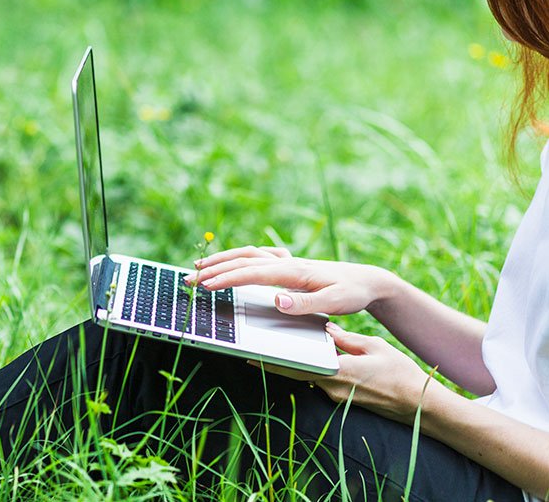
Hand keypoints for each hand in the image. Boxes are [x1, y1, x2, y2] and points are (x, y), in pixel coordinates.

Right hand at [185, 245, 399, 315]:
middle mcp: (286, 262)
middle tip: (189, 280)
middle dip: (213, 269)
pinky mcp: (289, 265)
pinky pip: (257, 256)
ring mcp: (286, 261)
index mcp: (293, 271)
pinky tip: (232, 264)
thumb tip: (277, 300)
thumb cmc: (352, 293)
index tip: (205, 287)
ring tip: (199, 268)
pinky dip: (239, 258)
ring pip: (246, 254)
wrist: (368, 280)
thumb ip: (306, 305)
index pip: (251, 273)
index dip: (226, 279)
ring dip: (222, 260)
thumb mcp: (335, 303)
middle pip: (242, 259)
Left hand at [259, 323, 441, 423]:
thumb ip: (347, 339)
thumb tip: (326, 329)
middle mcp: (334, 388)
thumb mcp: (374, 347)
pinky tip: (311, 359)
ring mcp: (338, 396)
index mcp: (340, 372)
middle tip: (254, 352)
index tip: (253, 356)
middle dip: (278, 362)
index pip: (298, 367)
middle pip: (298, 373)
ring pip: (309, 377)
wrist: (421, 406)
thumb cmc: (402, 375)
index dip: (274, 362)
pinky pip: (322, 382)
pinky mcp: (343, 400)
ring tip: (278, 349)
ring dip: (296, 366)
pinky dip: (313, 370)